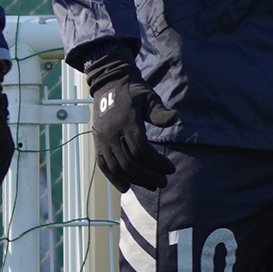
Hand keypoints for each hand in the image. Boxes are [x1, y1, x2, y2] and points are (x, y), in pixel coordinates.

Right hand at [81, 40, 177, 192]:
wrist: (109, 83)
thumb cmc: (133, 91)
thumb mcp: (149, 97)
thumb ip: (159, 112)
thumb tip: (175, 118)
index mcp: (126, 121)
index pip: (141, 149)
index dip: (156, 162)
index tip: (170, 168)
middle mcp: (111, 132)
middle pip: (130, 162)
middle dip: (149, 175)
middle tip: (164, 181)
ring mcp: (102, 138)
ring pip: (117, 167)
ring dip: (135, 180)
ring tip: (152, 186)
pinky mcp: (97, 142)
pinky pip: (103, 165)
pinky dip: (113, 178)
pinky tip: (126, 188)